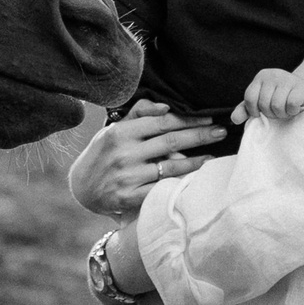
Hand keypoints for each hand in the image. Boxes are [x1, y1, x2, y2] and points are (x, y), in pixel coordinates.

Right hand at [69, 100, 226, 217]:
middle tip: (221, 131)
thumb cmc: (103, 154)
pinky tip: (195, 180)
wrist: (81, 188)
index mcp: (121, 132)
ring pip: (171, 167)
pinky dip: (180, 184)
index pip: (162, 122)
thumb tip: (165, 107)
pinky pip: (161, 189)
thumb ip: (138, 113)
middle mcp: (124, 153)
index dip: (188, 119)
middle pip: (171, 142)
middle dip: (200, 135)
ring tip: (213, 157)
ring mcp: (127, 176)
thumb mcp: (113, 129)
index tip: (209, 118)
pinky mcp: (129, 197)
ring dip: (196, 161)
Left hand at [235, 66, 303, 124]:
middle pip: (264, 104)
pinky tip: (295, 108)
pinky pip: (291, 104)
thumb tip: (234, 119)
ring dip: (282, 114)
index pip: (249, 98)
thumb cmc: (279, 96)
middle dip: (271, 114)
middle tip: (278, 111)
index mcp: (260, 77)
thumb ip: (245, 109)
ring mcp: (287, 79)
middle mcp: (272, 75)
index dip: (254, 110)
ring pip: (277, 106)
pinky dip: (292, 111)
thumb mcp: (260, 101)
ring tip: (286, 110)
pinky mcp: (301, 86)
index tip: (260, 113)